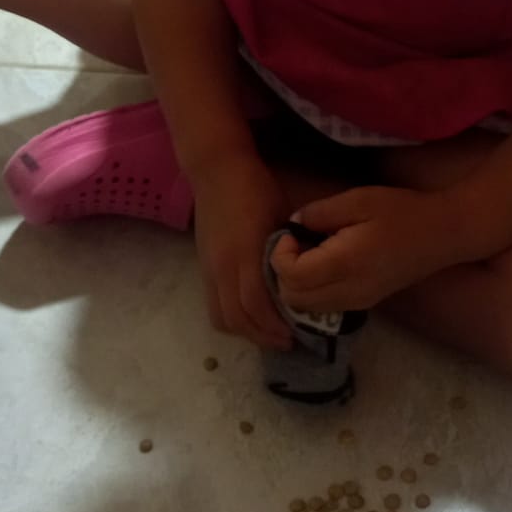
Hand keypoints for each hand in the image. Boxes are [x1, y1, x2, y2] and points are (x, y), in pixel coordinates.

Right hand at [193, 152, 290, 348]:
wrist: (216, 171)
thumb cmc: (255, 189)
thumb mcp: (281, 216)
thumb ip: (290, 249)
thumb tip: (307, 275)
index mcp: (245, 254)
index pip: (256, 303)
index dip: (274, 325)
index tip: (295, 333)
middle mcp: (223, 267)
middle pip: (236, 318)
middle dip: (261, 336)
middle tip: (285, 341)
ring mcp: (209, 269)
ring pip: (221, 317)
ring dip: (244, 331)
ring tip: (267, 333)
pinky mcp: (203, 268)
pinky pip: (214, 305)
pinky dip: (232, 318)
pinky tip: (250, 315)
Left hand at [270, 187, 450, 312]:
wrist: (443, 234)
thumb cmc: (402, 212)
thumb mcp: (358, 200)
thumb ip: (319, 213)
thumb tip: (293, 224)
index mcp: (345, 265)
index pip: (291, 277)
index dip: (280, 255)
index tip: (294, 232)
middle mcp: (348, 292)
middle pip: (292, 299)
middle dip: (282, 272)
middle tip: (297, 243)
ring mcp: (357, 303)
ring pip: (305, 307)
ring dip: (296, 283)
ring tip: (309, 253)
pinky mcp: (363, 304)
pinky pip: (323, 306)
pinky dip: (312, 290)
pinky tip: (324, 264)